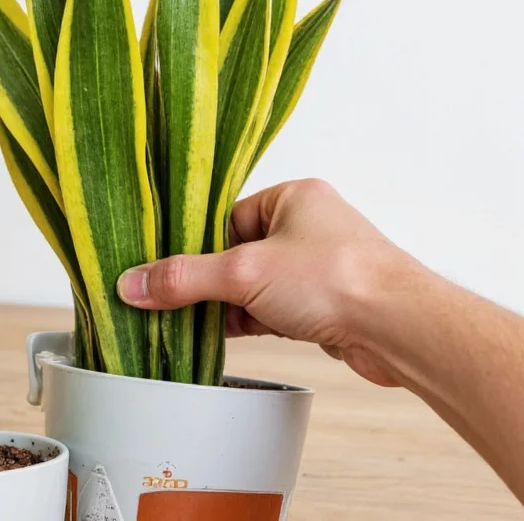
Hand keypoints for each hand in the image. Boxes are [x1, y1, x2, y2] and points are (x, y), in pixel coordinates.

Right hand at [116, 179, 428, 386]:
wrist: (401, 331)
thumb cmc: (338, 280)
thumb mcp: (244, 273)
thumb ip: (185, 278)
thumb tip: (132, 283)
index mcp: (292, 197)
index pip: (223, 217)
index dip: (193, 246)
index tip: (161, 269)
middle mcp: (307, 226)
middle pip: (234, 253)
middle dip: (208, 281)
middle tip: (169, 300)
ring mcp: (317, 267)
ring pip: (252, 285)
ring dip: (227, 306)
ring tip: (190, 322)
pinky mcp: (324, 305)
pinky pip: (271, 309)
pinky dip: (248, 322)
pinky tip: (223, 337)